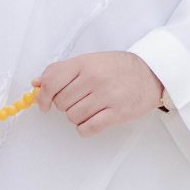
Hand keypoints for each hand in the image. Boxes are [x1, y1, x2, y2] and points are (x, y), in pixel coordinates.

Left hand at [37, 52, 166, 135]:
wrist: (153, 73)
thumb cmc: (119, 68)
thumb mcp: (91, 61)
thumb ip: (63, 70)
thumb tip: (36, 83)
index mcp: (84, 63)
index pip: (51, 82)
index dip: (43, 97)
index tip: (44, 104)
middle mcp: (94, 78)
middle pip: (61, 103)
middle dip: (66, 105)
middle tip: (80, 101)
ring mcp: (107, 96)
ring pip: (73, 117)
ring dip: (77, 117)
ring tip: (91, 109)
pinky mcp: (117, 113)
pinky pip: (87, 128)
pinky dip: (85, 128)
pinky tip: (93, 121)